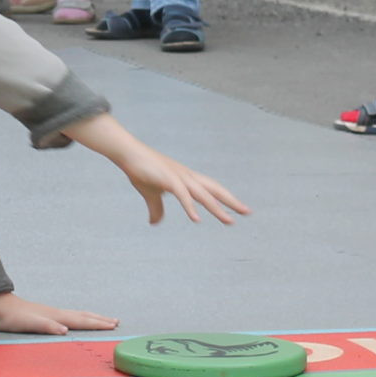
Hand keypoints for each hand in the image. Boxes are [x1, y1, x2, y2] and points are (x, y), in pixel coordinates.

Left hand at [0, 291, 118, 334]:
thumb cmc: (12, 318)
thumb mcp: (27, 324)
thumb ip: (46, 326)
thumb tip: (65, 331)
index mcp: (56, 317)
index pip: (82, 321)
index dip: (98, 324)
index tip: (113, 325)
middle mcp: (57, 313)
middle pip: (84, 316)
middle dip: (100, 319)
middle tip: (116, 321)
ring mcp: (52, 313)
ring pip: (78, 315)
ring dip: (92, 317)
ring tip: (103, 319)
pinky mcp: (46, 315)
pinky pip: (70, 317)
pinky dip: (80, 319)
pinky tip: (77, 322)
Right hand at [64, 115, 247, 224]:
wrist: (128, 154)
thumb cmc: (141, 171)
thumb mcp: (150, 194)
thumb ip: (156, 208)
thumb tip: (155, 222)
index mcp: (187, 179)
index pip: (212, 189)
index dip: (226, 199)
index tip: (239, 209)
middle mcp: (188, 177)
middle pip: (215, 190)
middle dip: (231, 201)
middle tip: (247, 212)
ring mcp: (179, 177)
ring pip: (203, 194)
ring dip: (217, 208)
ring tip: (229, 221)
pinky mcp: (168, 179)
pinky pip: (182, 194)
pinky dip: (190, 206)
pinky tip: (196, 219)